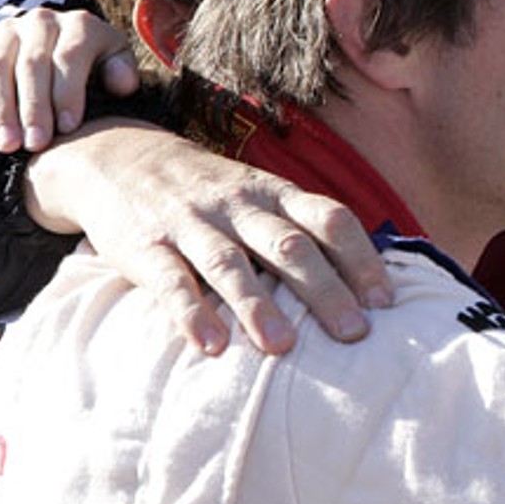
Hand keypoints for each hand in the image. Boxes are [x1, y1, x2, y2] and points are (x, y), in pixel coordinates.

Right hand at [0, 8, 139, 151]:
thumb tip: (122, 84)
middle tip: (35, 144)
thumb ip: (122, 70)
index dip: (67, 93)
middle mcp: (39, 22)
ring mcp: (4, 34)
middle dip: (33, 107)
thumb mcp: (117, 62)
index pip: (69, 57)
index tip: (68, 127)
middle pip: (30, 65)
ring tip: (8, 145)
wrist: (66, 50)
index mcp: (79, 24)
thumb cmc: (99, 65)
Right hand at [23, 120, 391, 354]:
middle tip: (354, 334)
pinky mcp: (146, 246)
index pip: (330, 218)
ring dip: (259, 306)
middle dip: (325, 290)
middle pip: (289, 245)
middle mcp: (240, 205)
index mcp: (276, 193)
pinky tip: (210, 346)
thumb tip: (365, 282)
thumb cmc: (211, 193)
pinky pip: (170, 281)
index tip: (387, 301)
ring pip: (231, 264)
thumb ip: (304, 229)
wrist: (118, 156)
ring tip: (284, 347)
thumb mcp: (261, 196)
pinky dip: (190, 313)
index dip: (361, 258)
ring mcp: (192, 223)